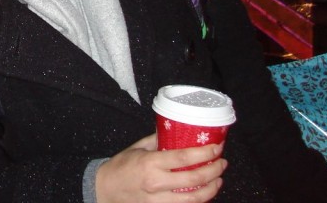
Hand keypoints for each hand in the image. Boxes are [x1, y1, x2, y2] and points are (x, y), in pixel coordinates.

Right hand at [94, 134, 225, 202]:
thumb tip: (175, 130)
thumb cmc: (120, 167)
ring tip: (218, 179)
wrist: (105, 190)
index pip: (184, 158)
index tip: (217, 148)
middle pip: (194, 179)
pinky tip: (204, 192)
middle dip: (214, 171)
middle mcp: (157, 183)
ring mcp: (159, 201)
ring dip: (211, 189)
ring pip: (194, 198)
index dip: (204, 153)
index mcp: (150, 163)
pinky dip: (198, 200)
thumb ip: (157, 140)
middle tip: (222, 163)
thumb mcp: (137, 148)